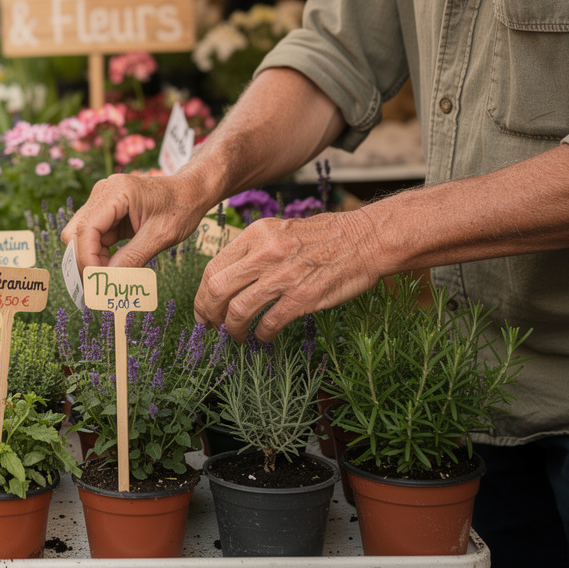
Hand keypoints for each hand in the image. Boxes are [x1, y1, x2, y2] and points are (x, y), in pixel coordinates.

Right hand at [60, 173, 208, 271]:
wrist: (192, 192)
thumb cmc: (181, 208)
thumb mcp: (161, 236)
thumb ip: (132, 258)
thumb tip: (107, 282)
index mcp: (117, 191)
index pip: (86, 229)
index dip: (87, 259)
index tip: (98, 283)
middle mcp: (103, 192)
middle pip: (76, 232)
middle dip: (85, 261)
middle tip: (100, 286)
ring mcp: (102, 201)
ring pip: (81, 236)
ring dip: (92, 259)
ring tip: (110, 279)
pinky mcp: (106, 212)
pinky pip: (93, 237)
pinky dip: (99, 255)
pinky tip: (113, 268)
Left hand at [195, 210, 384, 341]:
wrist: (366, 240)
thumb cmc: (325, 237)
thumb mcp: (280, 230)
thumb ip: (254, 250)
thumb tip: (229, 277)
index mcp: (255, 235)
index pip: (213, 267)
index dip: (202, 293)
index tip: (203, 307)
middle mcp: (264, 254)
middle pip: (217, 289)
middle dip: (208, 313)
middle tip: (210, 326)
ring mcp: (283, 277)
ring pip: (238, 310)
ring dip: (232, 329)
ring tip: (236, 336)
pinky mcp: (302, 298)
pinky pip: (268, 323)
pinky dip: (260, 335)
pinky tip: (263, 337)